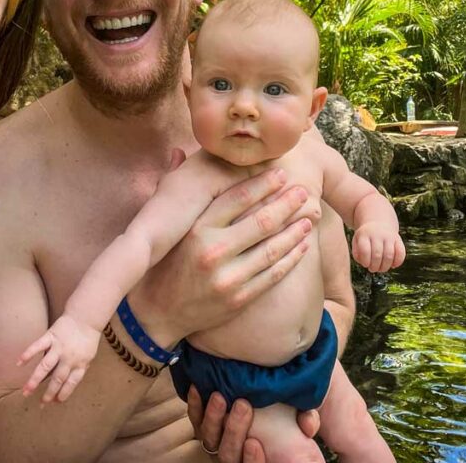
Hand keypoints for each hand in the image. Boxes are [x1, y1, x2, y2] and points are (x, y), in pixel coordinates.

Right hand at [16, 315, 100, 402]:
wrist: (86, 317)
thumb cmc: (86, 339)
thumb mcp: (88, 357)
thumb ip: (78, 369)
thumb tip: (67, 386)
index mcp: (80, 364)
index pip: (71, 383)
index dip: (63, 394)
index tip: (55, 402)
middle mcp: (69, 358)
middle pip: (58, 379)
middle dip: (49, 393)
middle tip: (40, 403)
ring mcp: (59, 347)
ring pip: (45, 366)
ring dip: (35, 379)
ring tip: (26, 391)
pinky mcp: (51, 336)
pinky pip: (38, 346)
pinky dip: (28, 354)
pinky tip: (19, 363)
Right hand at [129, 169, 311, 343]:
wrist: (156, 313)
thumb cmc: (161, 262)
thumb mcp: (163, 224)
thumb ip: (172, 186)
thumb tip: (179, 150)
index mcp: (195, 229)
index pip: (236, 199)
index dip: (262, 184)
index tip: (280, 173)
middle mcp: (213, 252)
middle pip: (261, 222)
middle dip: (286, 204)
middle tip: (302, 191)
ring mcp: (228, 278)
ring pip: (272, 249)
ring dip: (294, 230)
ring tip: (309, 216)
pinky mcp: (239, 299)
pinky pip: (272, 275)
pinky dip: (291, 258)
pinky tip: (302, 245)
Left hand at [186, 387, 319, 461]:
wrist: (261, 405)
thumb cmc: (286, 421)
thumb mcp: (300, 427)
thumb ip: (305, 423)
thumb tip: (309, 423)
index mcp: (255, 459)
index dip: (251, 461)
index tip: (254, 443)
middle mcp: (234, 456)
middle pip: (227, 453)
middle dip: (234, 430)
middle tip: (243, 405)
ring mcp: (217, 442)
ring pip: (209, 438)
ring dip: (213, 418)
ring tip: (220, 397)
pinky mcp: (205, 426)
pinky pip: (195, 420)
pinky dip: (196, 406)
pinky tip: (198, 389)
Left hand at [351, 223, 404, 272]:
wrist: (378, 222)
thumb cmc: (365, 237)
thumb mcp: (356, 241)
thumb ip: (356, 253)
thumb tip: (364, 262)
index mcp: (364, 234)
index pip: (364, 251)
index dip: (365, 262)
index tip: (365, 264)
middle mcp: (377, 234)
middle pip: (377, 255)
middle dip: (375, 267)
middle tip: (373, 269)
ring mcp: (389, 236)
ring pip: (389, 255)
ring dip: (385, 267)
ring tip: (381, 268)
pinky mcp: (398, 239)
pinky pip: (401, 252)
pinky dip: (398, 262)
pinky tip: (393, 265)